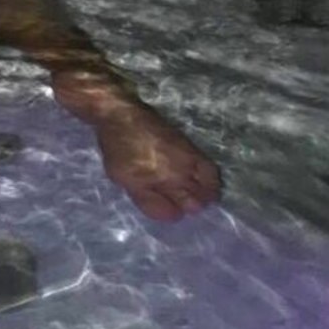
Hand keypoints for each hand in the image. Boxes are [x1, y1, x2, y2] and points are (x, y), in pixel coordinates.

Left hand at [93, 103, 220, 221]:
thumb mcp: (125, 180)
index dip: (175, 212)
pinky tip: (202, 181)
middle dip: (193, 206)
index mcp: (165, 181)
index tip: (170, 209)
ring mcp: (189, 157)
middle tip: (184, 204)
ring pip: (210, 185)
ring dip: (206, 194)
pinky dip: (210, 178)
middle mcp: (182, 171)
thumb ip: (148, 200)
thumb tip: (172, 214)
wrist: (122, 114)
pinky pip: (209, 168)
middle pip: (198, 201)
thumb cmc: (118, 148)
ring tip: (199, 197)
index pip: (180, 210)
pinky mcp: (190, 145)